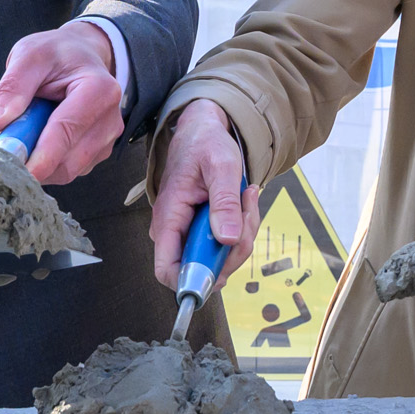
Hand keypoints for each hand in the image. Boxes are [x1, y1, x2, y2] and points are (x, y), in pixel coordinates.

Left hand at [0, 19, 125, 184]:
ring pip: (67, 170)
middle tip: (7, 145)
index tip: (16, 173)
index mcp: (99, 90)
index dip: (41, 157)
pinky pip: (68, 169)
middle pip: (68, 160)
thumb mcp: (29, 56)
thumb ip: (13, 87)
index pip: (67, 131)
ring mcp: (107, 139)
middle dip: (34, 161)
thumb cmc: (56, 54)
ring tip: (27, 128)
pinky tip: (40, 137)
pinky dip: (47, 163)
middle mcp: (110, 119)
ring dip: (39, 161)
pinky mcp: (99, 152)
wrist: (80, 55)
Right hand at [147, 99, 255, 292]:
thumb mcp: (221, 166)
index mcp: (169, 217)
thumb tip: (227, 239)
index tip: (224, 269)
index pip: (167, 270)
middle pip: (203, 269)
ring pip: (220, 259)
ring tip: (247, 199)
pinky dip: (243, 229)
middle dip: (234, 249)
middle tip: (247, 212)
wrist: (203, 132)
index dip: (193, 281)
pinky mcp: (204, 231)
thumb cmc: (205, 144)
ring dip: (243, 235)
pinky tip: (244, 203)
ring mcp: (189, 233)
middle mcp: (175, 231)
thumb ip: (224, 202)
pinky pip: (227, 245)